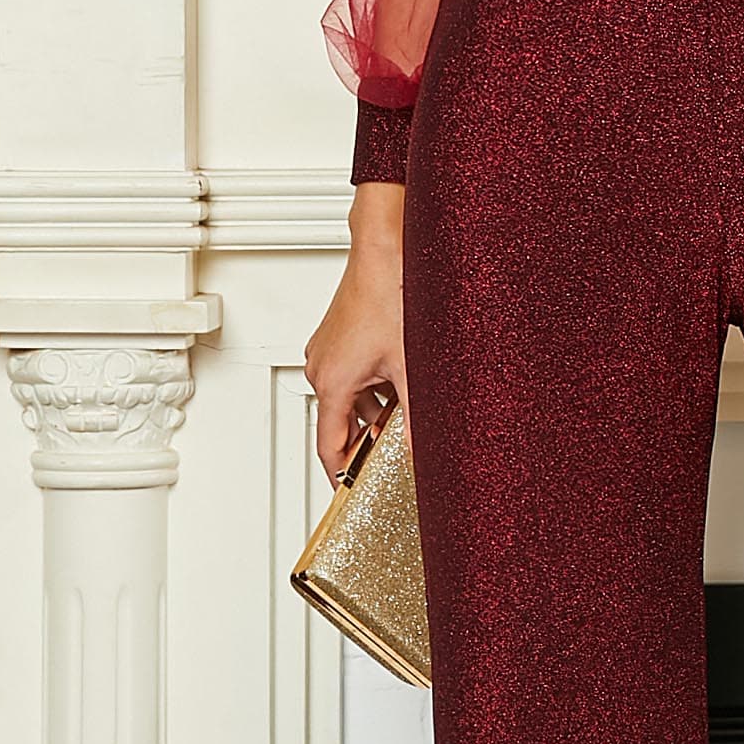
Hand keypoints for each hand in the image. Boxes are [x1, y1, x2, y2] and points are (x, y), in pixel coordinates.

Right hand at [304, 183, 409, 483]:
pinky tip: (401, 383)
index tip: (350, 491)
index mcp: (332, 383)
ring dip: (375, 410)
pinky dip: (373, 386)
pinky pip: (352, 376)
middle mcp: (321, 368)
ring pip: (350, 398)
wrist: (384, 251)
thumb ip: (416, 416)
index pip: (328, 446)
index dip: (341, 473)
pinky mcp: (337, 338)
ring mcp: (326, 351)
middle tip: (392, 456)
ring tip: (407, 414)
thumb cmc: (390, 296)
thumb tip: (421, 448)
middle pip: (341, 422)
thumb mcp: (411, 368)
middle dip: (367, 440)